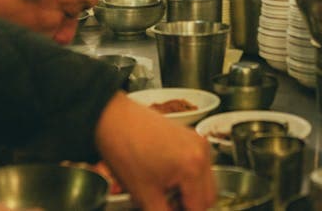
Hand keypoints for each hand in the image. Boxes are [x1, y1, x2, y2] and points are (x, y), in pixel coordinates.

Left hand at [94, 92, 215, 209]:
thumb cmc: (124, 150)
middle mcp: (201, 151)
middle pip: (208, 196)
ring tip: (164, 191)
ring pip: (205, 181)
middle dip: (190, 205)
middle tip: (168, 206)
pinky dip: (187, 176)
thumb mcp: (144, 195)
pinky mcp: (190, 136)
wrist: (112, 119)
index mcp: (193, 167)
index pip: (200, 207)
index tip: (169, 210)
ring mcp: (197, 141)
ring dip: (189, 192)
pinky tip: (165, 177)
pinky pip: (198, 164)